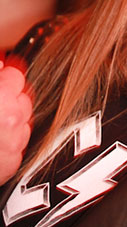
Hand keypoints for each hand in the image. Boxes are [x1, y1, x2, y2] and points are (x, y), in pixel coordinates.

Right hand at [0, 61, 32, 184]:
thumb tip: (0, 63)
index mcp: (1, 99)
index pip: (16, 75)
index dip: (4, 76)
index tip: (1, 77)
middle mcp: (12, 119)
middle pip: (24, 96)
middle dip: (8, 96)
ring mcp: (14, 142)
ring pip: (24, 119)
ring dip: (12, 117)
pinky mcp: (12, 163)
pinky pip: (19, 142)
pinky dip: (9, 139)